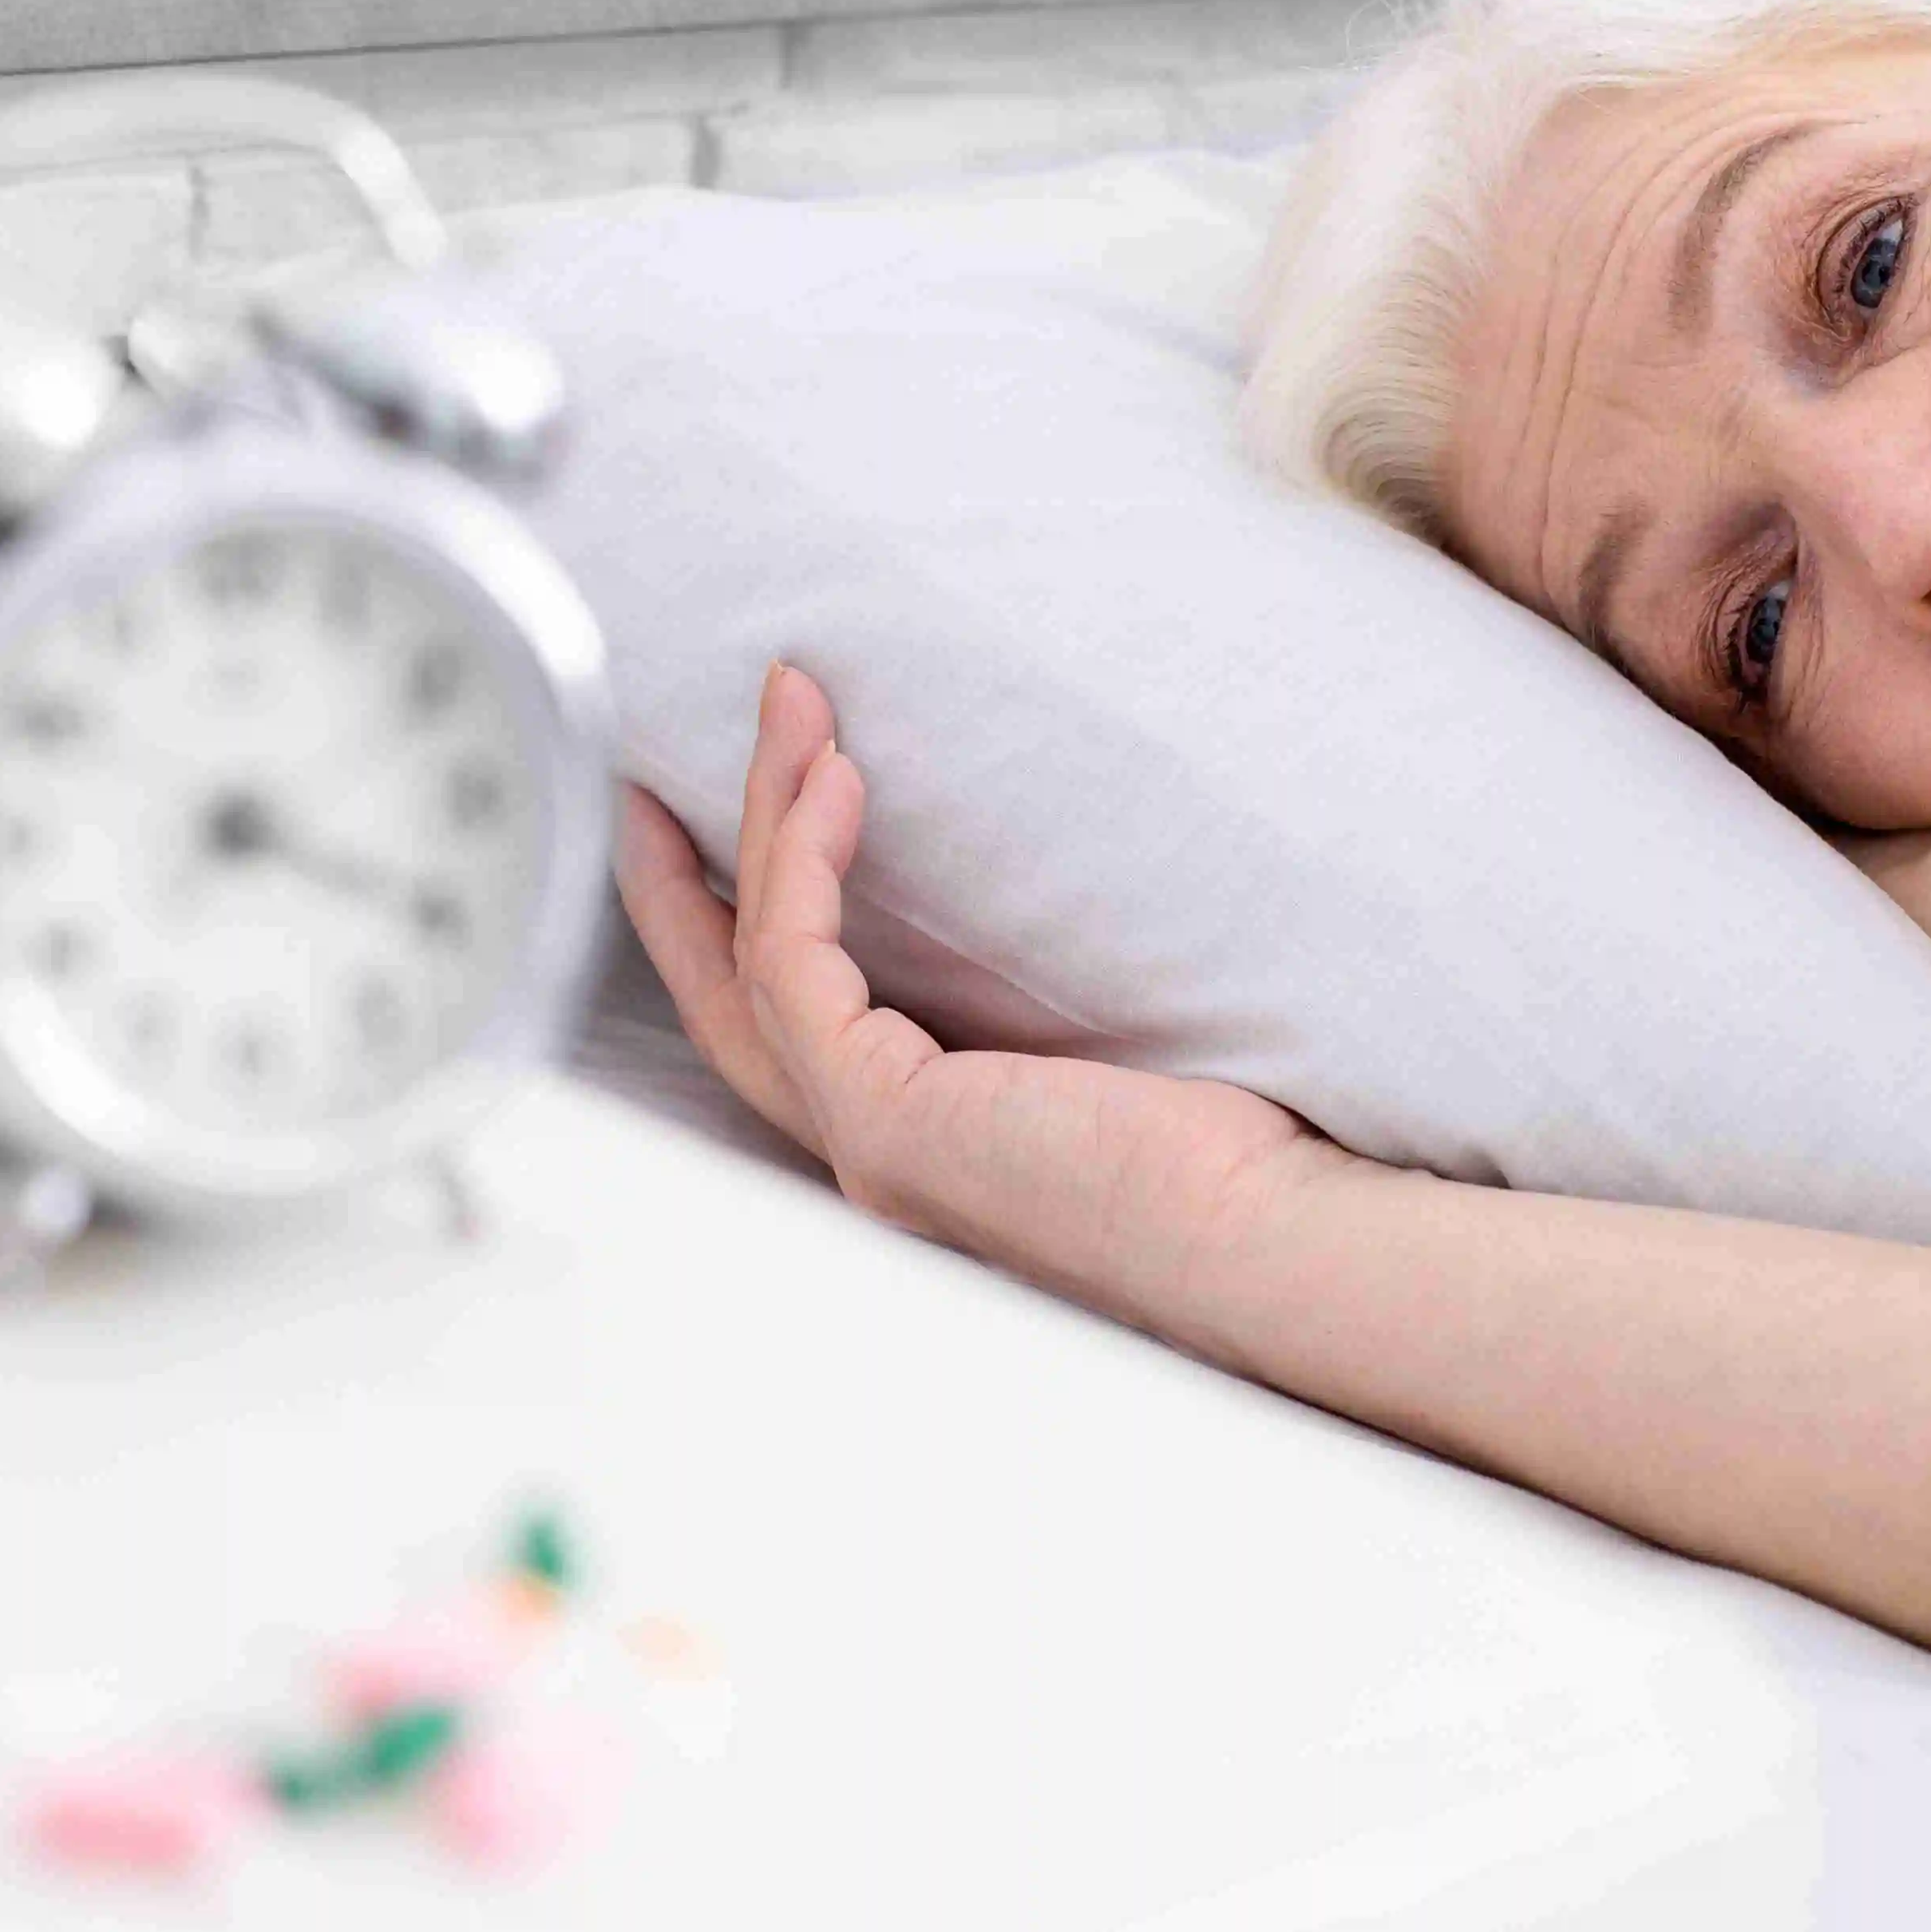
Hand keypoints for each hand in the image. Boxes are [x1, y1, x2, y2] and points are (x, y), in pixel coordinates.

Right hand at [614, 665, 1349, 1319]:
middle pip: (731, 995)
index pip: (795, 1021)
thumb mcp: (1115, 1030)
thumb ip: (1042, 979)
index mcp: (927, 1134)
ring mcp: (866, 1143)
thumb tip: (1038, 869)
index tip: (728, 816)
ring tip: (789, 700)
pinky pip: (798, 960)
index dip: (741, 915)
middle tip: (659, 763)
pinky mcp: (882, 1122)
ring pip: (758, 955)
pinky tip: (834, 776)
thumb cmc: (1234, 1147)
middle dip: (678, 875)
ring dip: (765, 812)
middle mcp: (877, 1148)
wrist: (1272, 1232)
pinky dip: (804, 858)